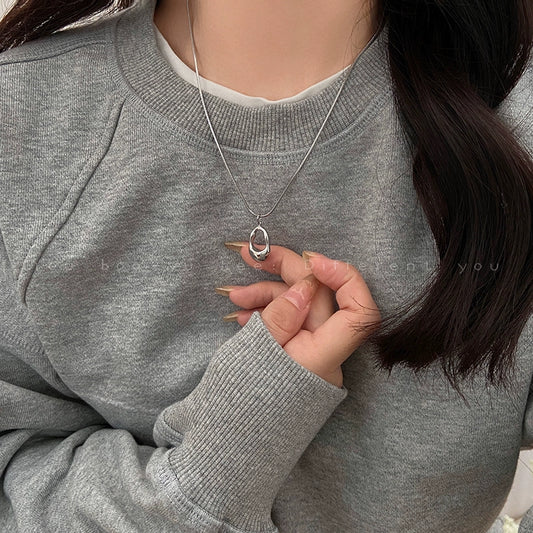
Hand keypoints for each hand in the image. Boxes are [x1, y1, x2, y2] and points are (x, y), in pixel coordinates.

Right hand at [220, 244, 380, 387]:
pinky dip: (269, 313)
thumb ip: (281, 315)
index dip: (344, 277)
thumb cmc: (237, 403)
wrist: (229, 444)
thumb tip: (305, 286)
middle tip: (253, 256)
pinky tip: (243, 312)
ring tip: (234, 295)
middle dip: (288, 272)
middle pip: (320, 299)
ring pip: (301, 308)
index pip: (359, 312)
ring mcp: (311, 355)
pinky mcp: (297, 356)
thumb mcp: (253, 351)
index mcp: (320, 357)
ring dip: (269, 294)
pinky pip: (291, 324)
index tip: (312, 261)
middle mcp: (324, 355)